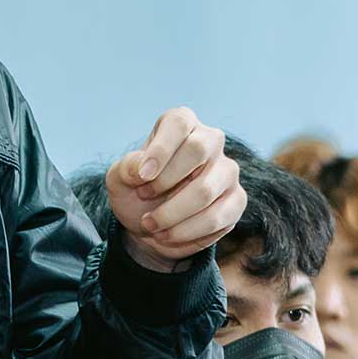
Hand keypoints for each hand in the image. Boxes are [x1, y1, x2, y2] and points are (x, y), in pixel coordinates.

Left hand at [105, 107, 243, 270]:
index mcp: (182, 124)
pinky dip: (185, 231)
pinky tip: (168, 234)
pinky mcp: (237, 200)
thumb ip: (126, 168)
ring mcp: (227, 170)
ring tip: (150, 223)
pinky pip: (216, 217)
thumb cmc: (137, 192)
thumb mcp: (119, 179)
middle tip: (144, 195)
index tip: (142, 176)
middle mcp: (211, 141)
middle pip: (198, 149)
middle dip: (165, 181)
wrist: (152, 226)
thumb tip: (141, 167)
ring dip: (171, 214)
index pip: (179, 124)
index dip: (160, 150)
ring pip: (205, 190)